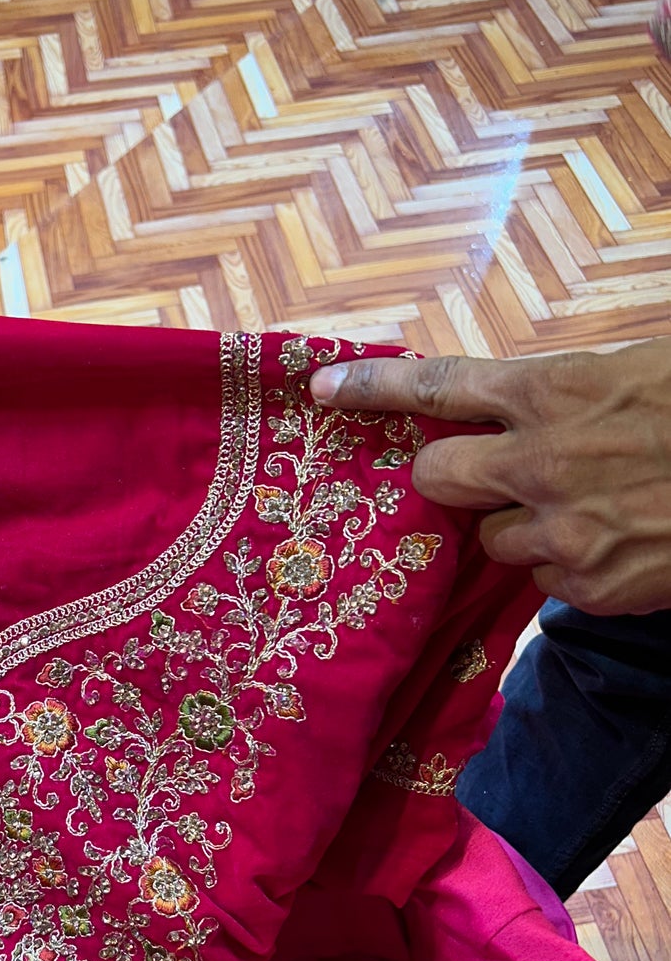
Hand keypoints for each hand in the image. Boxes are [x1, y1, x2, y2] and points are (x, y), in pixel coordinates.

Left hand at [308, 339, 670, 616]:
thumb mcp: (639, 372)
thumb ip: (567, 392)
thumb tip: (521, 405)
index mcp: (554, 391)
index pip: (437, 384)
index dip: (372, 387)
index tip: (322, 388)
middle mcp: (541, 462)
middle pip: (436, 477)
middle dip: (451, 477)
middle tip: (491, 473)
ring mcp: (561, 532)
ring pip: (493, 540)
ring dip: (523, 527)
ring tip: (594, 506)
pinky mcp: (588, 588)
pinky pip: (544, 581)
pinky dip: (569, 568)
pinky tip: (622, 542)